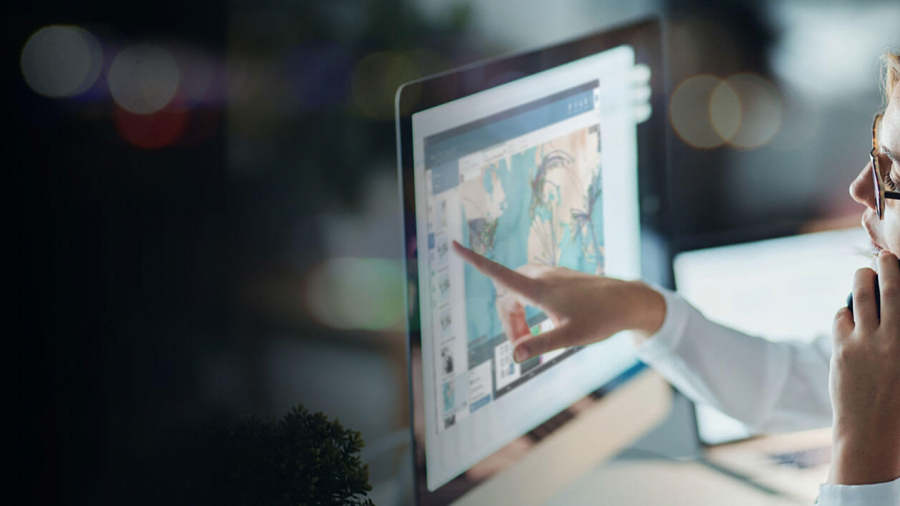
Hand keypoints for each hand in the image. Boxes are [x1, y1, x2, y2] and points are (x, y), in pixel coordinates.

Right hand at [451, 241, 664, 362]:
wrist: (629, 301)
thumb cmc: (602, 319)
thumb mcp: (570, 337)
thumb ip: (540, 345)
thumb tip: (513, 356)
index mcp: (539, 288)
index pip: (498, 273)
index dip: (474, 261)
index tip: (453, 246)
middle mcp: (542, 277)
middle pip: (507, 295)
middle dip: (508, 321)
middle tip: (522, 347)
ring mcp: (552, 275)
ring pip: (520, 292)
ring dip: (518, 315)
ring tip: (533, 338)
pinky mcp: (560, 278)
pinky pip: (533, 289)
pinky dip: (531, 308)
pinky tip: (549, 324)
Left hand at [829, 250, 899, 484]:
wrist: (871, 433)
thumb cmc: (899, 407)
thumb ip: (897, 340)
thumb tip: (893, 317)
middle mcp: (894, 340)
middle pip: (889, 290)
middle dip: (887, 266)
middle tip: (885, 256)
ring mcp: (866, 343)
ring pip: (860, 298)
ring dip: (861, 281)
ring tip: (864, 275)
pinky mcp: (842, 349)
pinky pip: (841, 318)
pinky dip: (845, 314)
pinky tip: (850, 317)